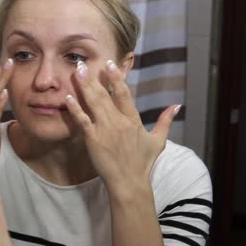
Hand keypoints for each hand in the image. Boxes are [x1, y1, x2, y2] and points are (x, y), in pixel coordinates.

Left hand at [64, 59, 179, 196]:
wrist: (129, 183)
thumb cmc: (142, 163)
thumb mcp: (158, 141)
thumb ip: (166, 121)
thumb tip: (177, 105)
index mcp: (133, 120)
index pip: (124, 94)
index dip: (116, 78)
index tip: (110, 64)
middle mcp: (119, 122)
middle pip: (105, 95)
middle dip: (94, 77)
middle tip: (83, 62)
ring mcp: (105, 130)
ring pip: (93, 103)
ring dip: (84, 86)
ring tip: (76, 72)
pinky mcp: (93, 140)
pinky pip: (82, 120)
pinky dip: (75, 108)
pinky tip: (68, 97)